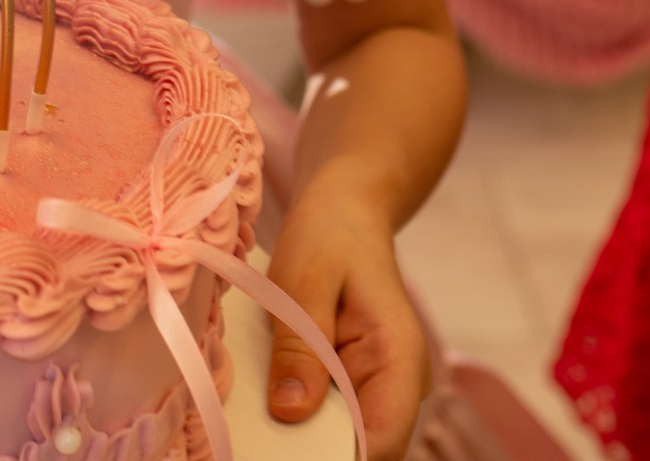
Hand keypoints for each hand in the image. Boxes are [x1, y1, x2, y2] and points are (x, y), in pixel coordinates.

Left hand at [265, 194, 427, 460]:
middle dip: (307, 447)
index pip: (381, 440)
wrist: (344, 213)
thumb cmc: (330, 236)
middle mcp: (397, 386)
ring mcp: (375, 389)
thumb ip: (301, 347)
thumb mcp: (304, 281)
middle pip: (358, 447)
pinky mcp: (350, 385)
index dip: (336, 457)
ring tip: (249, 416)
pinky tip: (257, 399)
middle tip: (252, 434)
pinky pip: (323, 414)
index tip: (281, 450)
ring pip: (338, 437)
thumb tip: (291, 412)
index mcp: (399, 360)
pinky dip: (292, 412)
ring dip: (295, 432)